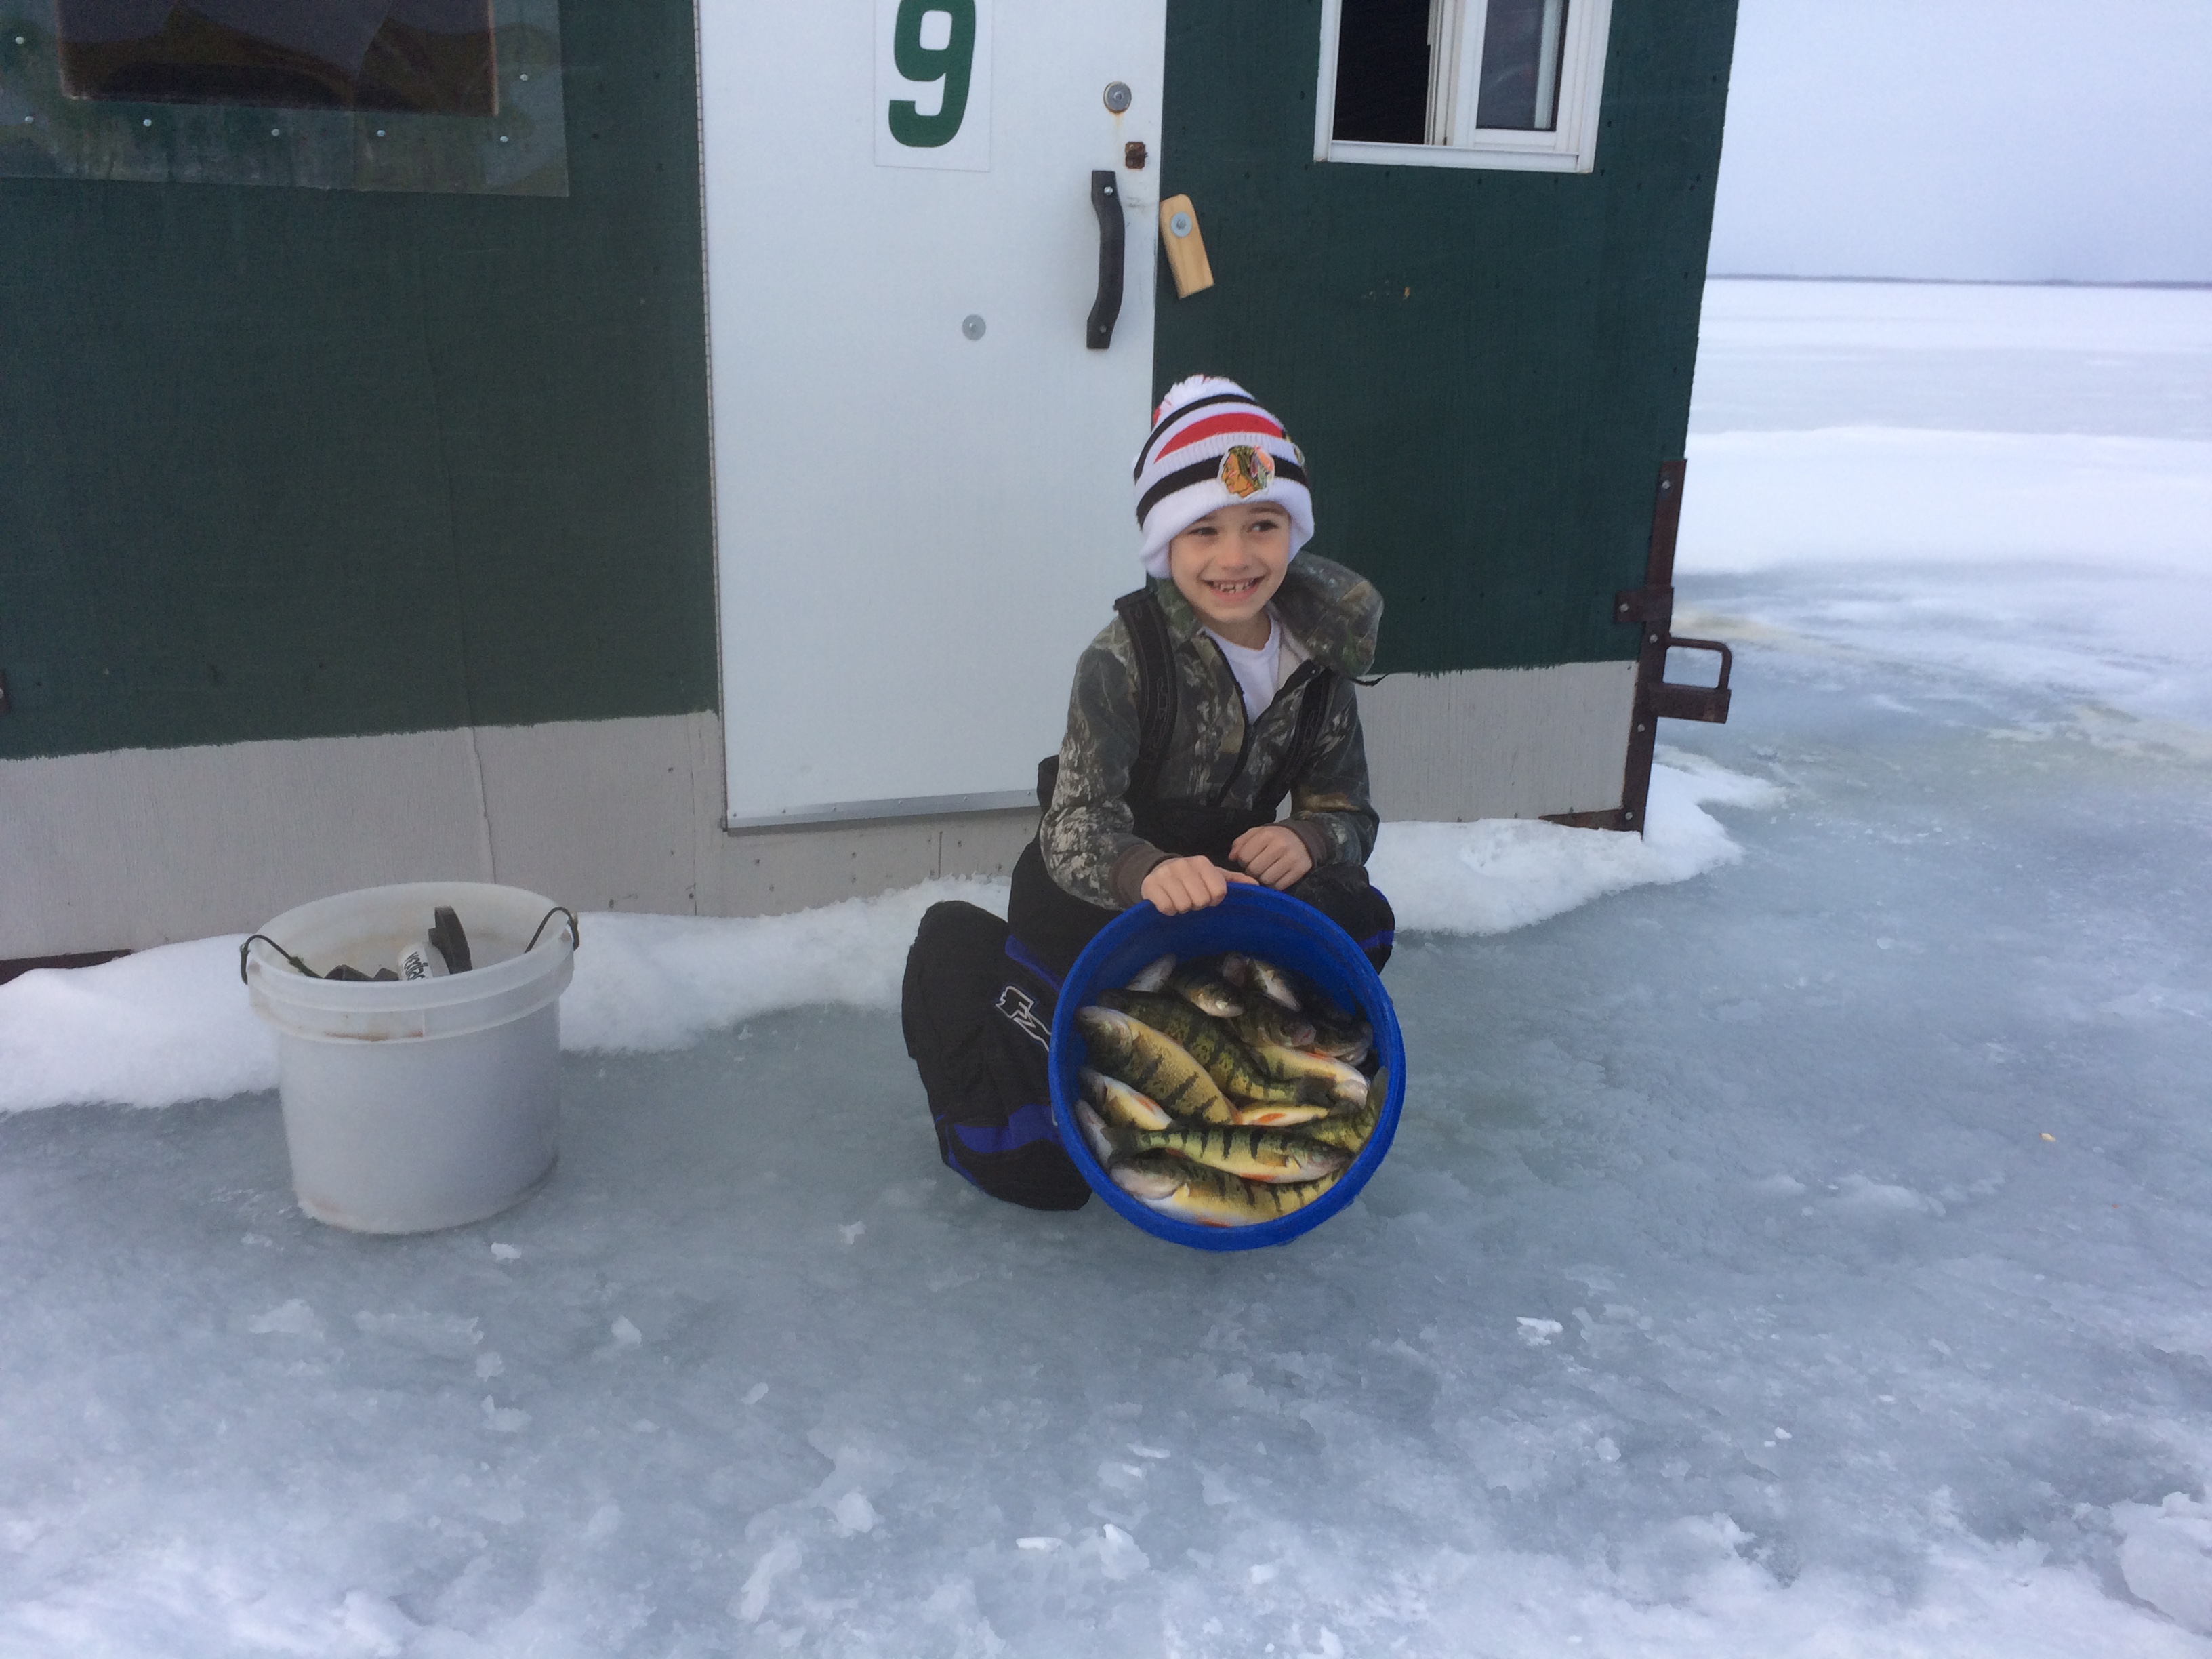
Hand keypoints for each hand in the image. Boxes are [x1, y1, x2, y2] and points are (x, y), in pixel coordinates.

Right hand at [1140, 855, 1256, 914]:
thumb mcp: (1212, 875)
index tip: (1208, 898)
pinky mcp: (1150, 885)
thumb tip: (1257, 885)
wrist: (1158, 871)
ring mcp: (1165, 875)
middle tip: (1192, 900)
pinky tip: (1168, 904)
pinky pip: (1166, 908)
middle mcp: (1183, 865)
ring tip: (1180, 900)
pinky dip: (1168, 910)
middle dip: (1197, 905)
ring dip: (1183, 908)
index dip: (1214, 900)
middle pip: (1201, 901)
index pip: (1219, 892)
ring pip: (1183, 905)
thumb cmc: (1191, 877)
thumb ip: (1234, 880)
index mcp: (1202, 862)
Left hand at [1229, 825, 1313, 890]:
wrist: (1303, 839)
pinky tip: (1275, 877)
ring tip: (1266, 872)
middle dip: (1252, 872)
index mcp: (1267, 834)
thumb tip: (1231, 858)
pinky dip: (1274, 885)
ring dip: (1263, 879)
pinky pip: (1279, 886)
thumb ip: (1241, 843)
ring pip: (1266, 880)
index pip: (1244, 857)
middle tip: (1257, 868)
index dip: (1243, 861)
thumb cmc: (1275, 837)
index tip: (1248, 860)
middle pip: (1254, 870)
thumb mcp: (1257, 834)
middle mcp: (1280, 846)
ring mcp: (1291, 859)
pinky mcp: (1299, 870)